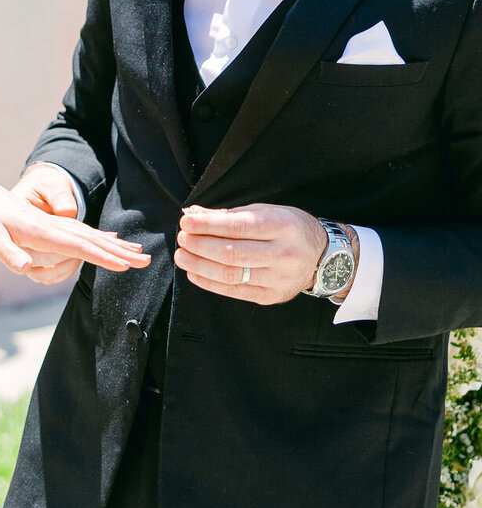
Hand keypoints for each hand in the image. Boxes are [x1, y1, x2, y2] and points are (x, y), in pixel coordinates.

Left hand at [0, 170, 148, 282]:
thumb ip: (6, 253)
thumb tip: (23, 268)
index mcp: (40, 231)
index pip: (78, 246)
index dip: (102, 257)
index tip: (125, 265)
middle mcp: (51, 226)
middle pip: (92, 240)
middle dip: (119, 252)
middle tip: (146, 261)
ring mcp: (52, 224)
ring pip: (90, 236)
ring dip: (115, 246)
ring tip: (137, 253)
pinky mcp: (48, 226)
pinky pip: (81, 234)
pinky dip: (99, 239)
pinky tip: (110, 242)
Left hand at [174, 203, 329, 304]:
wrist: (325, 257)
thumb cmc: (290, 229)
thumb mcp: (268, 212)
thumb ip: (232, 214)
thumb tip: (195, 214)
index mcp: (282, 226)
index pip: (239, 227)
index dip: (208, 225)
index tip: (187, 222)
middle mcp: (283, 253)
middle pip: (232, 253)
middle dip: (200, 245)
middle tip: (182, 239)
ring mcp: (278, 278)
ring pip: (231, 274)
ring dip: (200, 265)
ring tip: (182, 256)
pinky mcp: (271, 296)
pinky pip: (235, 291)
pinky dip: (210, 283)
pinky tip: (194, 273)